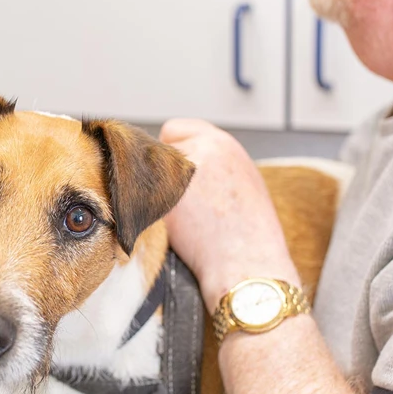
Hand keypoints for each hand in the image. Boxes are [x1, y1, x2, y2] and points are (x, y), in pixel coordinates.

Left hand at [159, 119, 299, 309]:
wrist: (249, 264)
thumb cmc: (251, 232)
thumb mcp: (242, 179)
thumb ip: (214, 163)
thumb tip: (185, 161)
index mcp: (222, 143)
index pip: (175, 129)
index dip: (172, 152)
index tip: (176, 172)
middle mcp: (199, 152)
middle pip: (156, 152)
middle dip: (161, 172)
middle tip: (180, 200)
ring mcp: (179, 176)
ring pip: (146, 177)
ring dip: (154, 191)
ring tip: (185, 218)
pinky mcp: (162, 201)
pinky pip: (141, 201)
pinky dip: (149, 214)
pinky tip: (176, 231)